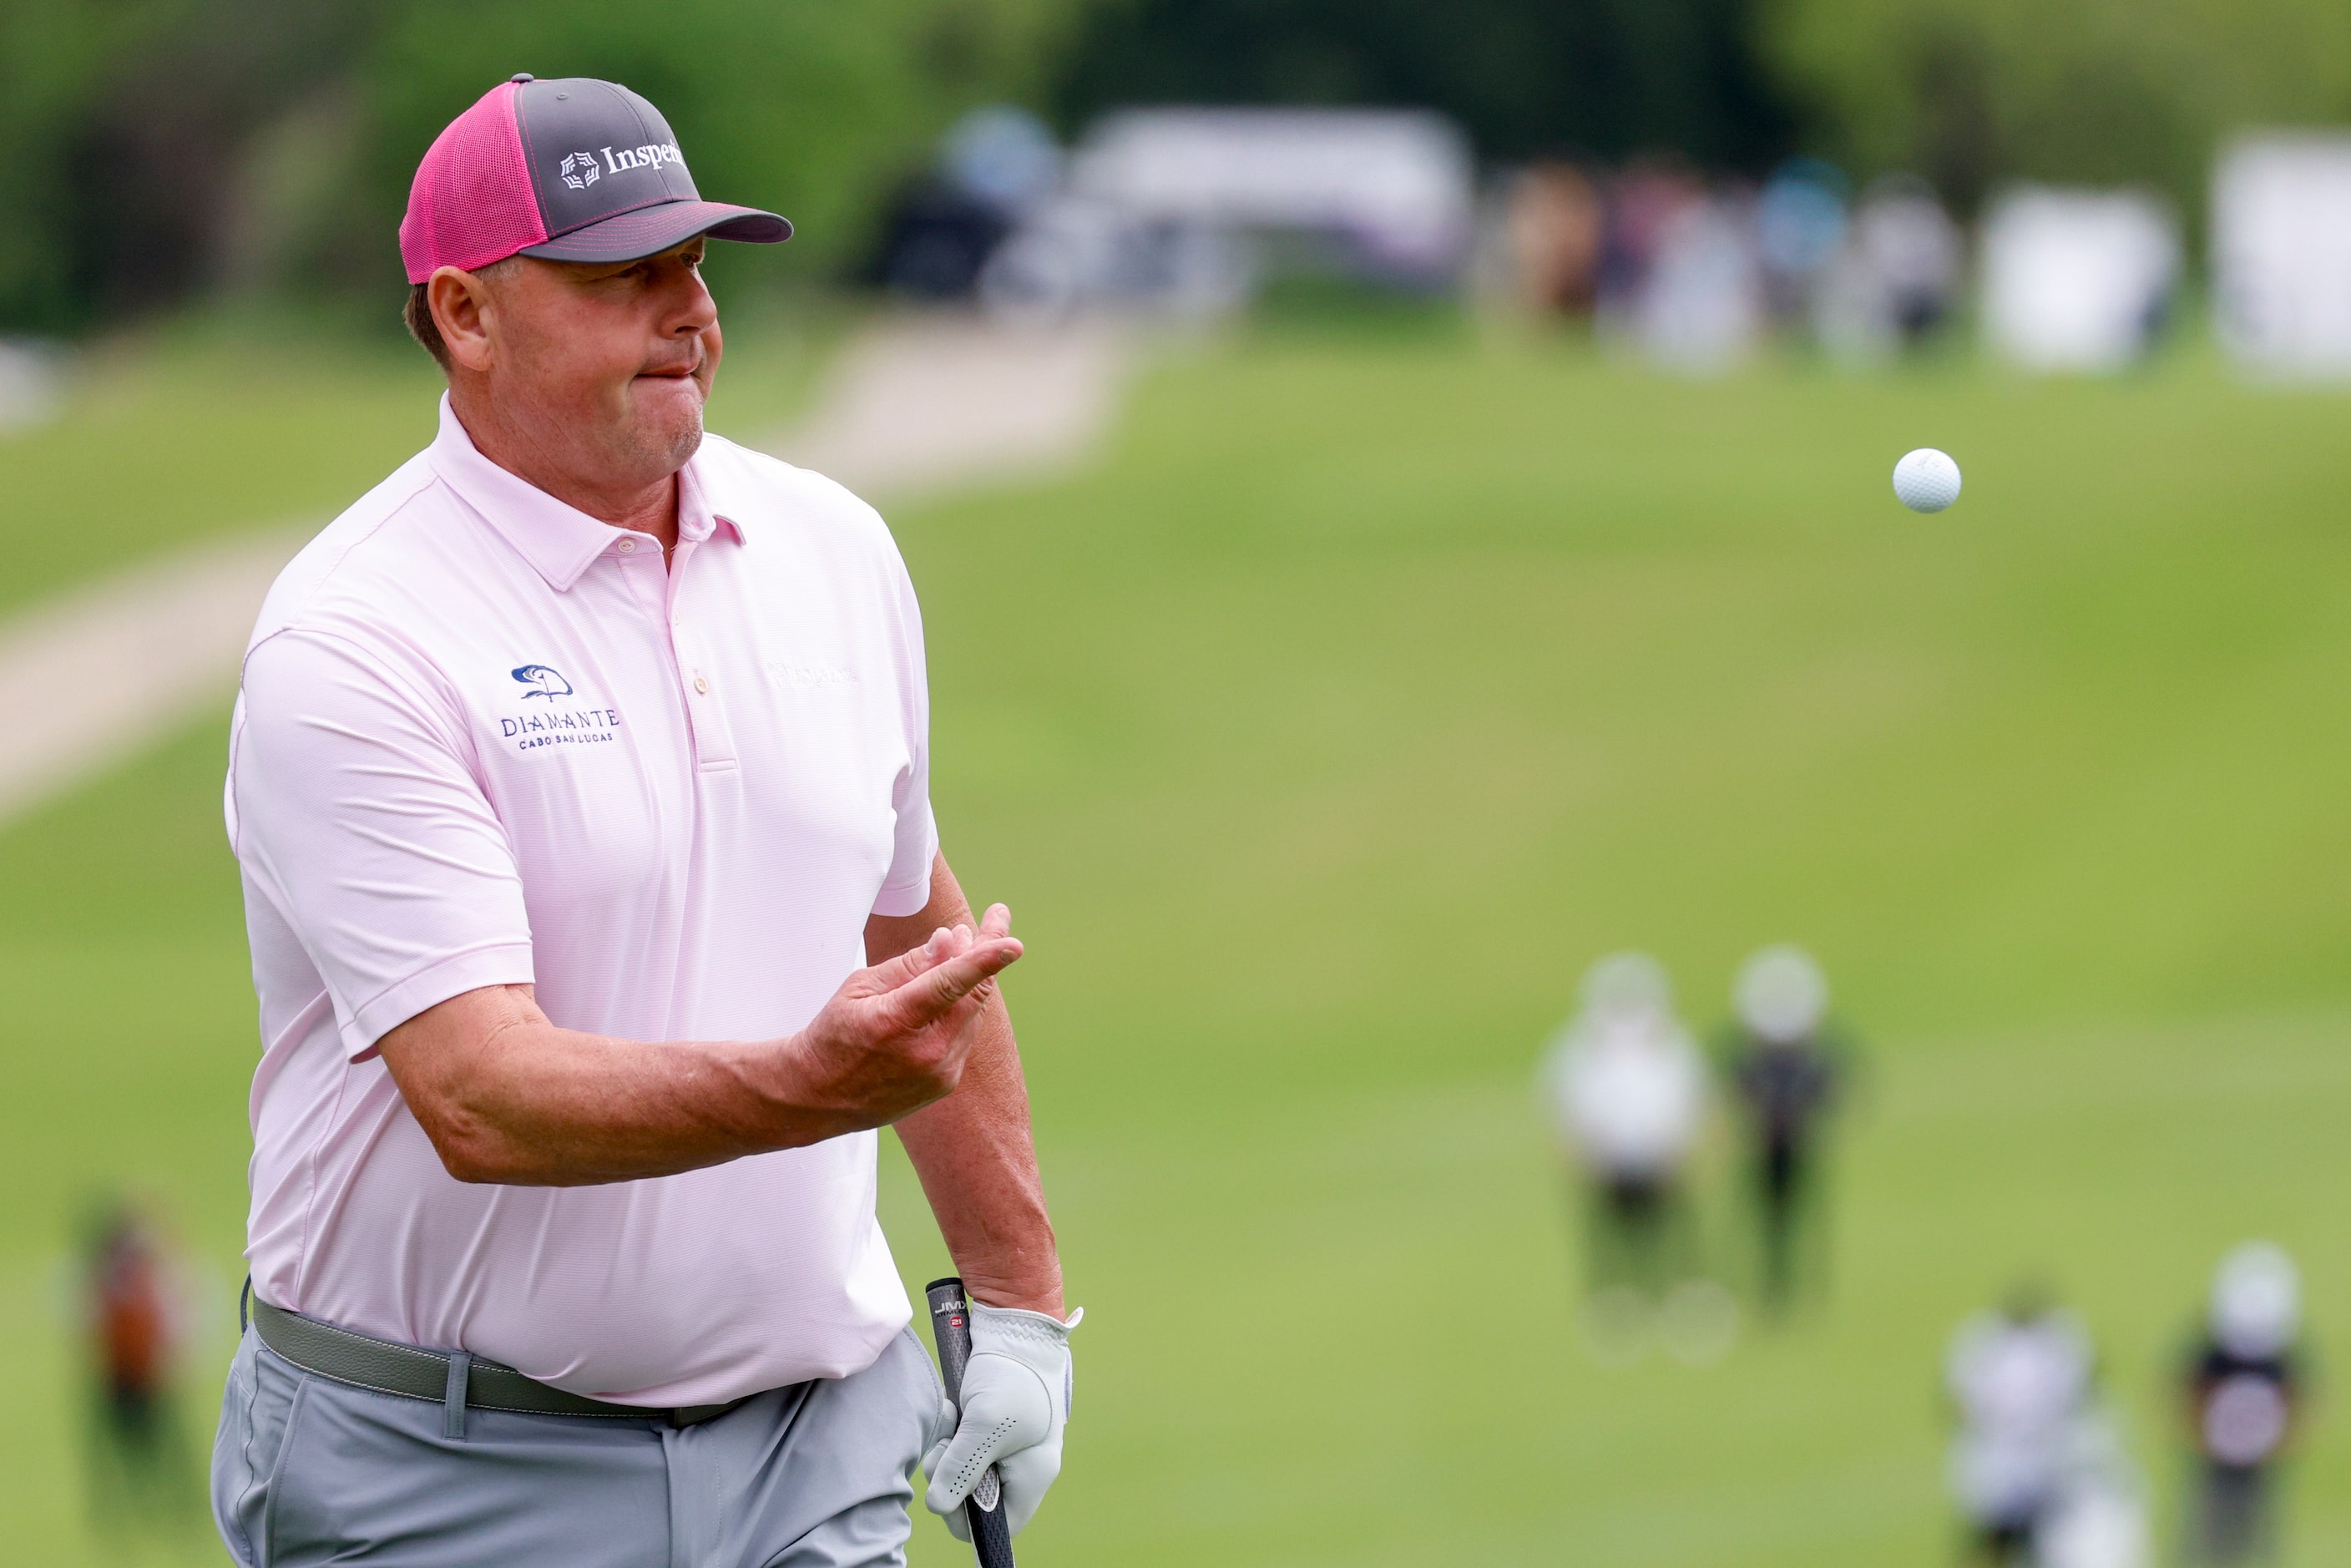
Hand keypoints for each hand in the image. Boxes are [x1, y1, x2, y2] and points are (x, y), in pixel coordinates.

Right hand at [786, 906, 1020, 1129]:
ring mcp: (939, 1074)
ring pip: (972, 1013)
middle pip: (972, 996)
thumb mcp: (860, 988)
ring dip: (973, 980)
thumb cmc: (834, 1034)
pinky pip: (964, 1034)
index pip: (948, 986)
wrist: (818, 1097)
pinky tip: (949, 992)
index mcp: (895, 1023)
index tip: (1013, 943)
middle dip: (985, 955)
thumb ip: (909, 965)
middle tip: (995, 920)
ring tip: (960, 948)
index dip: (983, 961)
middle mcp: (924, 1053)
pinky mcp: (945, 1084)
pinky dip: (961, 1008)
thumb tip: (950, 940)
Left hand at [925, 1301, 1079, 1539]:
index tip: (947, 1491)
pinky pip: (961, 1443)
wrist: (1016, 1323)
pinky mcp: (988, 1424)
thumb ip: (961, 1469)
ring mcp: (1005, 1444)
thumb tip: (939, 1506)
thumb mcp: (984, 1424)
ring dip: (948, 1448)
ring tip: (952, 1417)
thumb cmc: (1011, 1373)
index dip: (969, 1517)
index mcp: (1034, 1474)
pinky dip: (951, 1430)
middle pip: (974, 1495)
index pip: (1000, 1523)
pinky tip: (953, 1409)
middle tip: (948, 1444)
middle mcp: (1021, 1464)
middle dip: (952, 1474)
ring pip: (962, 1468)